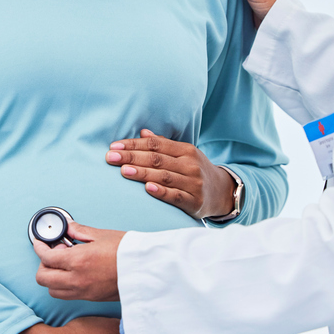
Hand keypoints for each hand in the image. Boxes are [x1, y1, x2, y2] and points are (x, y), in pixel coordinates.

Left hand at [34, 221, 123, 301]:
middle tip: (52, 253)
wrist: (148, 270)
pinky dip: (63, 286)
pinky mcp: (91, 298)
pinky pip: (67, 295)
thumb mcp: (102, 235)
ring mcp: (83, 292)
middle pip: (43, 278)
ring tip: (63, 264)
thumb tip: (67, 227)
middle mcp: (77, 279)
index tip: (40, 243)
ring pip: (53, 290)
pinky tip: (73, 273)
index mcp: (78, 261)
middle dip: (42, 264)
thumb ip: (79, 232)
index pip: (46, 258)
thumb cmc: (128, 252)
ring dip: (51, 277)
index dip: (39, 248)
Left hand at [107, 130, 237, 220]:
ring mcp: (193, 183)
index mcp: (186, 150)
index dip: (134, 144)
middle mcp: (190, 165)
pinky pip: (176, 196)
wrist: (222, 192)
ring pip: (164, 176)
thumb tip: (142, 132)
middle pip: (157, 159)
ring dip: (142, 173)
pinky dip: (161, 192)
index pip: (156, 144)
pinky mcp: (195, 202)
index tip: (114, 146)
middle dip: (132, 157)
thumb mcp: (184, 154)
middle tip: (111, 157)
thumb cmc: (194, 171)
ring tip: (123, 171)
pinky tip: (147, 188)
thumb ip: (163, 144)